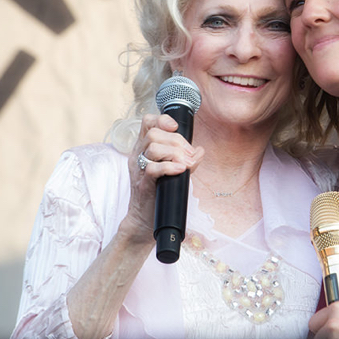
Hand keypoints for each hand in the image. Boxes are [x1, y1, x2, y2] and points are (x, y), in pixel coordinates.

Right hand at [120, 114, 203, 242]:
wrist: (145, 219)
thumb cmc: (160, 192)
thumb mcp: (173, 171)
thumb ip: (186, 159)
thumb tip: (200, 150)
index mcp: (143, 148)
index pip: (147, 122)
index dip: (162, 119)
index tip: (176, 128)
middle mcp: (138, 155)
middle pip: (155, 133)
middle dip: (177, 141)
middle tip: (189, 155)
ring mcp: (138, 169)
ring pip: (153, 148)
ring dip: (176, 153)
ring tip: (187, 164)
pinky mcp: (142, 184)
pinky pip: (153, 168)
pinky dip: (170, 166)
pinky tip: (181, 170)